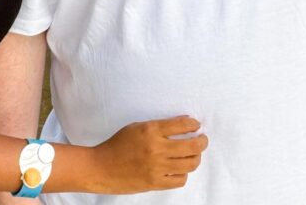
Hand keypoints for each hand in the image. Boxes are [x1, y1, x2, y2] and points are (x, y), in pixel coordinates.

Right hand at [91, 116, 207, 192]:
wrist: (102, 167)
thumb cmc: (118, 144)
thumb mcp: (137, 127)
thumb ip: (159, 126)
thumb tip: (183, 123)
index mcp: (150, 130)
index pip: (181, 125)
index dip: (193, 125)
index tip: (196, 125)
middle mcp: (156, 148)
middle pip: (191, 146)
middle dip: (202, 141)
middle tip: (203, 139)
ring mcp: (157, 167)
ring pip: (189, 164)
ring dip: (196, 157)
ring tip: (195, 154)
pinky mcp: (155, 183)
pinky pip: (180, 180)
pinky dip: (184, 173)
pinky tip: (181, 168)